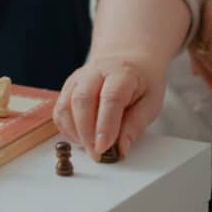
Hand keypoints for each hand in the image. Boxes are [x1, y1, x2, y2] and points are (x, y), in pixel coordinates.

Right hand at [53, 52, 167, 160]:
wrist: (127, 57)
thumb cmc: (141, 81)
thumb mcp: (151, 102)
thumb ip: (136, 125)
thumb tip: (121, 148)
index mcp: (121, 73)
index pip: (111, 98)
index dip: (105, 125)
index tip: (103, 147)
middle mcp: (95, 72)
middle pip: (82, 100)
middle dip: (86, 133)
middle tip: (96, 154)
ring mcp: (78, 79)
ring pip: (65, 106)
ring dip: (74, 132)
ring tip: (89, 147)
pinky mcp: (68, 88)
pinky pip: (59, 111)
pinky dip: (66, 129)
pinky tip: (80, 137)